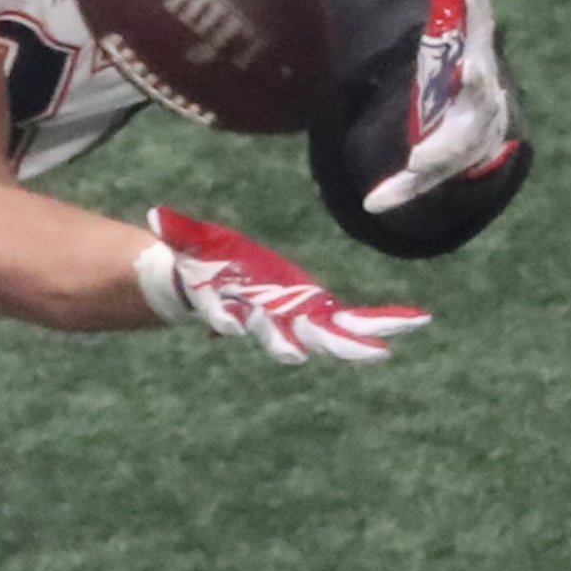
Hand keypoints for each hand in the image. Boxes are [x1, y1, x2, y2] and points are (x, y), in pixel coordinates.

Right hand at [135, 208, 429, 364]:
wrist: (213, 288)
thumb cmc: (203, 263)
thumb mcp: (190, 245)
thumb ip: (177, 232)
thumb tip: (156, 217)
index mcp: (241, 306)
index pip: (250, 319)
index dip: (256, 327)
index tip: (256, 333)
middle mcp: (271, 319)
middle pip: (296, 337)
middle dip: (323, 344)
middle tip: (352, 353)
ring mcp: (297, 320)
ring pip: (331, 338)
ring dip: (357, 345)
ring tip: (386, 350)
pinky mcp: (317, 312)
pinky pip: (354, 321)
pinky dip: (381, 322)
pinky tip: (414, 321)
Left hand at [364, 0, 520, 210]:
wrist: (476, 135)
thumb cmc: (460, 79)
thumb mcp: (455, 39)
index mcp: (476, 69)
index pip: (478, 40)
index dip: (476, 17)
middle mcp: (480, 105)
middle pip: (477, 97)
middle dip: (470, 86)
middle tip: (463, 70)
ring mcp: (466, 141)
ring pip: (455, 147)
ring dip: (435, 153)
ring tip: (416, 161)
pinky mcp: (442, 172)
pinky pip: (422, 185)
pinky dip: (400, 192)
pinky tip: (375, 201)